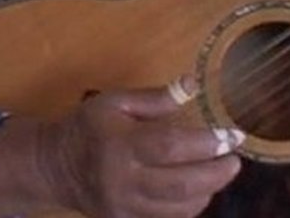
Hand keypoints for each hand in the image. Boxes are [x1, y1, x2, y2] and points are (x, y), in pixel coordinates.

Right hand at [42, 76, 242, 217]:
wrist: (54, 165)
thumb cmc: (87, 126)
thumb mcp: (115, 102)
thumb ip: (155, 98)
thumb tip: (192, 84)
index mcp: (119, 143)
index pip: (171, 146)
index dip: (206, 143)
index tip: (231, 135)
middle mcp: (123, 179)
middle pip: (182, 184)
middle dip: (217, 173)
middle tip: (235, 160)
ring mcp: (126, 207)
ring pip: (180, 208)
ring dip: (208, 191)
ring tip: (217, 172)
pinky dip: (190, 206)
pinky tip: (197, 190)